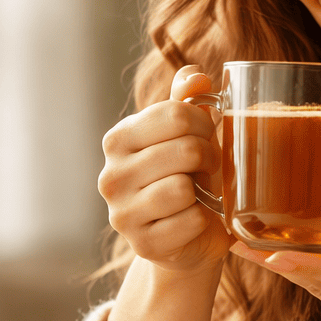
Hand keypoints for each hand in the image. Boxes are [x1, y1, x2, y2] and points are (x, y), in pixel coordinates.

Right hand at [98, 65, 234, 275]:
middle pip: (185, 149)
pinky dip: (203, 219)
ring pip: (183, 186)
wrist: (187, 239)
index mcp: (118, 140)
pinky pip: (190, 220)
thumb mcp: (185, 135)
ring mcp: (122, 213)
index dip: (205, 123)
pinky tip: (193, 220)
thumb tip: (196, 76)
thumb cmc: (187, 177)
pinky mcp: (142, 244)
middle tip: (208, 167)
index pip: (175, 114)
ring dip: (205, 190)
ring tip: (200, 193)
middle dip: (210, 157)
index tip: (207, 136)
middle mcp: (111, 175)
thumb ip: (187, 102)